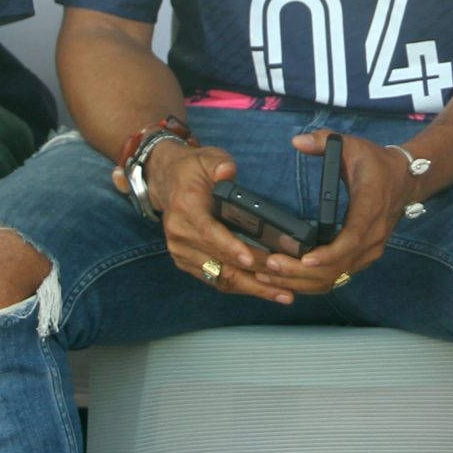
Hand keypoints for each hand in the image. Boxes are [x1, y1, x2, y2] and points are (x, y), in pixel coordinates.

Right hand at [134, 141, 298, 303]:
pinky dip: (241, 287)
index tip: (250, 259)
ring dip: (252, 288)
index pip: (209, 232)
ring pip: (220, 277)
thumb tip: (227, 172)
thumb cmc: (193, 170)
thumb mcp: (207, 158)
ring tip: (282, 294)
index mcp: (186, 209)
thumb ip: (219, 164)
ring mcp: (182, 252)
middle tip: (285, 281)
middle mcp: (180, 234)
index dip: (230, 247)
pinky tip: (265, 291)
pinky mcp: (187, 263)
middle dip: (254, 273)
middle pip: (220, 260)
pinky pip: (216, 280)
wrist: (167, 182)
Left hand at [256, 131, 418, 294]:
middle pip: (339, 265)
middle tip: (271, 266)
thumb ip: (324, 140)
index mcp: (370, 208)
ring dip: (304, 281)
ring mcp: (370, 250)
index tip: (305, 259)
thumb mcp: (352, 145)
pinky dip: (314, 282)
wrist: (405, 180)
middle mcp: (373, 236)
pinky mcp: (363, 257)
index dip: (329, 253)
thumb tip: (297, 142)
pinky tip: (289, 280)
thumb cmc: (376, 163)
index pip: (352, 238)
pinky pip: (339, 276)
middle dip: (303, 272)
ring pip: (337, 276)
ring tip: (272, 275)